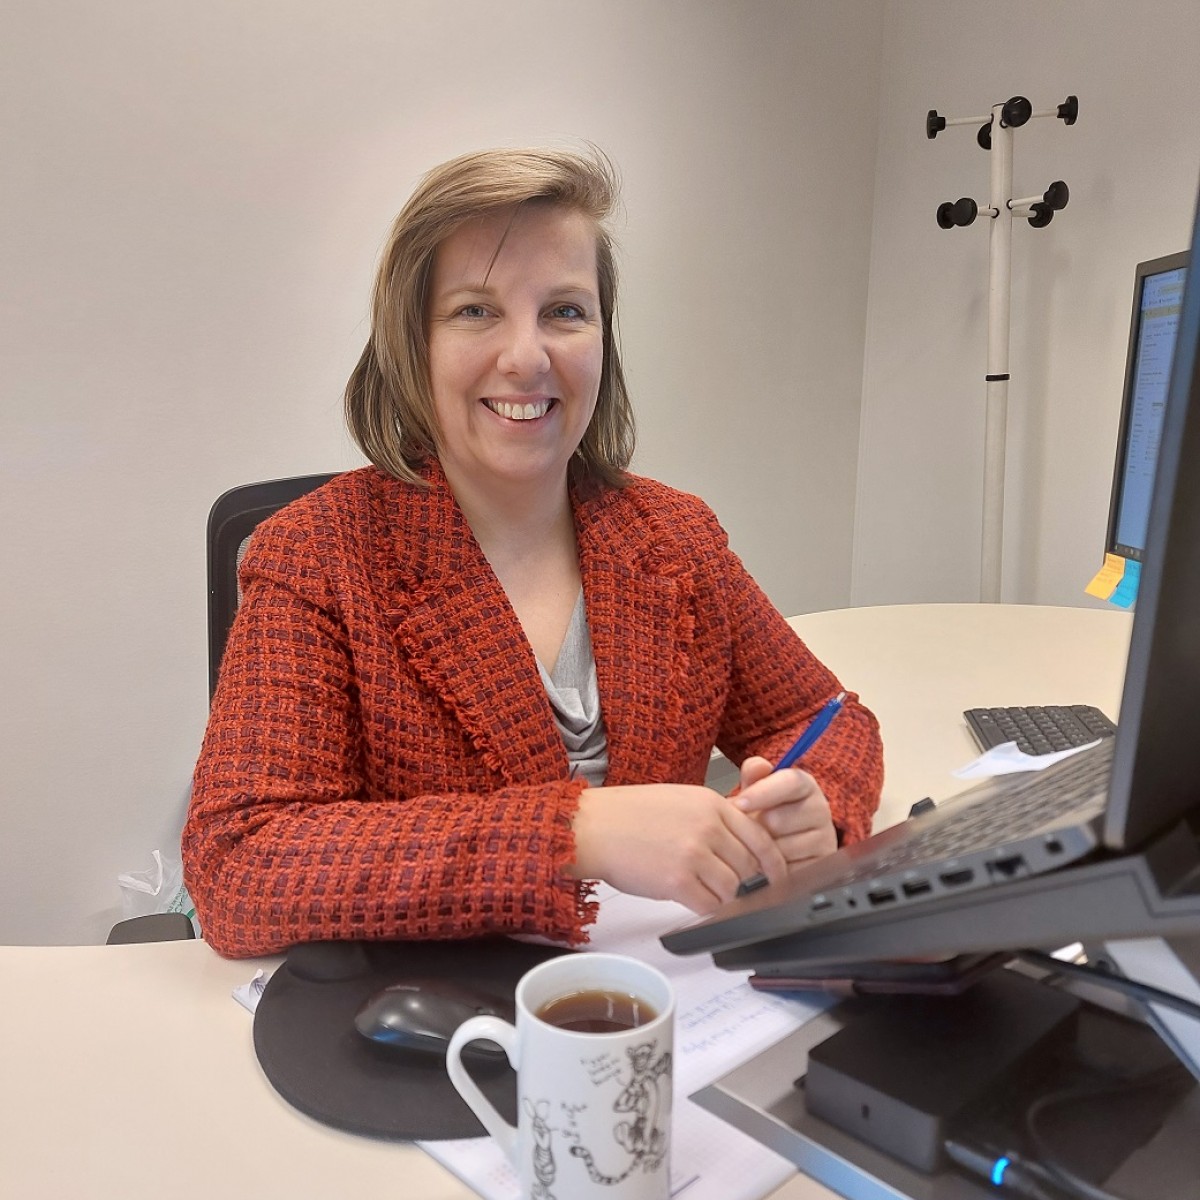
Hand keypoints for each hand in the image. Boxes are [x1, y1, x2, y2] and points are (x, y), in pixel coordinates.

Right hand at [566, 783, 787, 912]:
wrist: (593, 826)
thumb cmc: (630, 814)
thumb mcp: (681, 799)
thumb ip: (714, 817)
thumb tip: (741, 845)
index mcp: (712, 803)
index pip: (761, 838)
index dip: (773, 863)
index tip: (775, 876)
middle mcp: (709, 827)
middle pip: (749, 866)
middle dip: (742, 880)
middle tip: (726, 885)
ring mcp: (694, 854)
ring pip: (732, 888)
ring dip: (722, 895)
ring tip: (700, 889)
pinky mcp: (678, 880)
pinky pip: (710, 904)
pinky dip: (705, 907)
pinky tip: (689, 897)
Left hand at [732, 757, 837, 866]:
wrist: (782, 844)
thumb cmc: (767, 813)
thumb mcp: (756, 791)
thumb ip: (753, 776)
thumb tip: (757, 766)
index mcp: (805, 785)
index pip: (790, 782)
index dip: (763, 792)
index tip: (739, 803)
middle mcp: (820, 809)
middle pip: (779, 819)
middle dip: (755, 827)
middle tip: (746, 830)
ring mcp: (824, 839)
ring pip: (780, 848)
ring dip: (761, 851)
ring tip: (756, 846)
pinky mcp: (820, 866)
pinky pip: (787, 871)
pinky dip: (772, 870)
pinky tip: (767, 863)